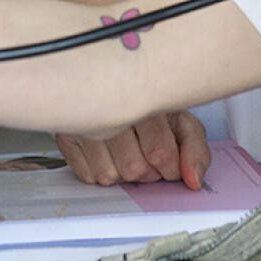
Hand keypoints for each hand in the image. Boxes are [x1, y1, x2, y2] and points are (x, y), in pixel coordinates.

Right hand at [55, 111, 209, 188]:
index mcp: (145, 97)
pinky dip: (101, 171)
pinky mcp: (65, 135)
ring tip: (127, 152)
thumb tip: (193, 180)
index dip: (170, 167)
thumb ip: (195, 149)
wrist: (109, 81)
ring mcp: (84, 121)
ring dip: (123, 172)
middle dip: (148, 171)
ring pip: (110, 175)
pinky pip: (87, 176)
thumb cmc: (148, 104)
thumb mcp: (180, 120)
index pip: (160, 152)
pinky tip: (108, 152)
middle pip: (134, 167)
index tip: (171, 162)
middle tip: (148, 154)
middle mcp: (111, 106)